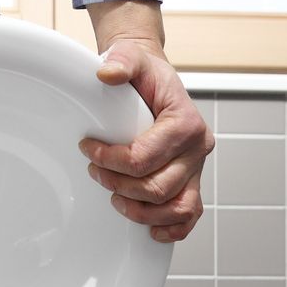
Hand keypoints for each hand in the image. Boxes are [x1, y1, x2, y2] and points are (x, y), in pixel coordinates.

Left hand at [80, 11, 212, 244]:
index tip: (88, 150)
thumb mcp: (132, 57)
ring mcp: (197, 169)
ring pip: (176, 208)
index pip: (144, 157)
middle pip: (158, 187)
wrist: (155, 82)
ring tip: (116, 198)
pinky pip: (190, 215)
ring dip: (142, 212)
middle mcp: (198, 149)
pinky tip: (150, 229)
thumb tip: (106, 74)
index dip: (111, 160)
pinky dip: (172, 228)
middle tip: (96, 172)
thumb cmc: (145, 75)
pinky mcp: (192, 183)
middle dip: (120, 185)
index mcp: (186, 123)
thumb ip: (121, 60)